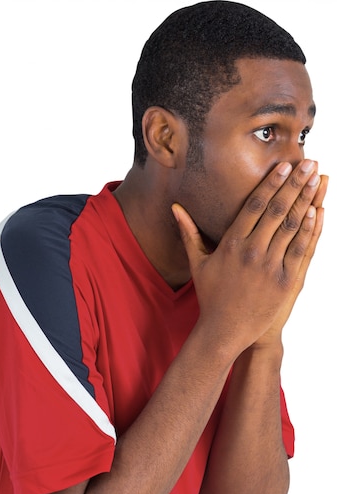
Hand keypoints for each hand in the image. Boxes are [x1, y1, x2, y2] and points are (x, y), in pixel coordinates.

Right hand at [172, 160, 326, 355]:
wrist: (224, 331)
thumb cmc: (210, 296)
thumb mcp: (198, 263)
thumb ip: (189, 232)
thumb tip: (175, 208)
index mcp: (231, 244)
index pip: (255, 206)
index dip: (271, 183)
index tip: (284, 166)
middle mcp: (252, 251)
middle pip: (276, 210)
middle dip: (294, 184)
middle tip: (307, 162)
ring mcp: (270, 267)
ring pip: (291, 226)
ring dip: (306, 200)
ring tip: (316, 179)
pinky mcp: (284, 282)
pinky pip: (300, 251)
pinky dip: (310, 230)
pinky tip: (317, 212)